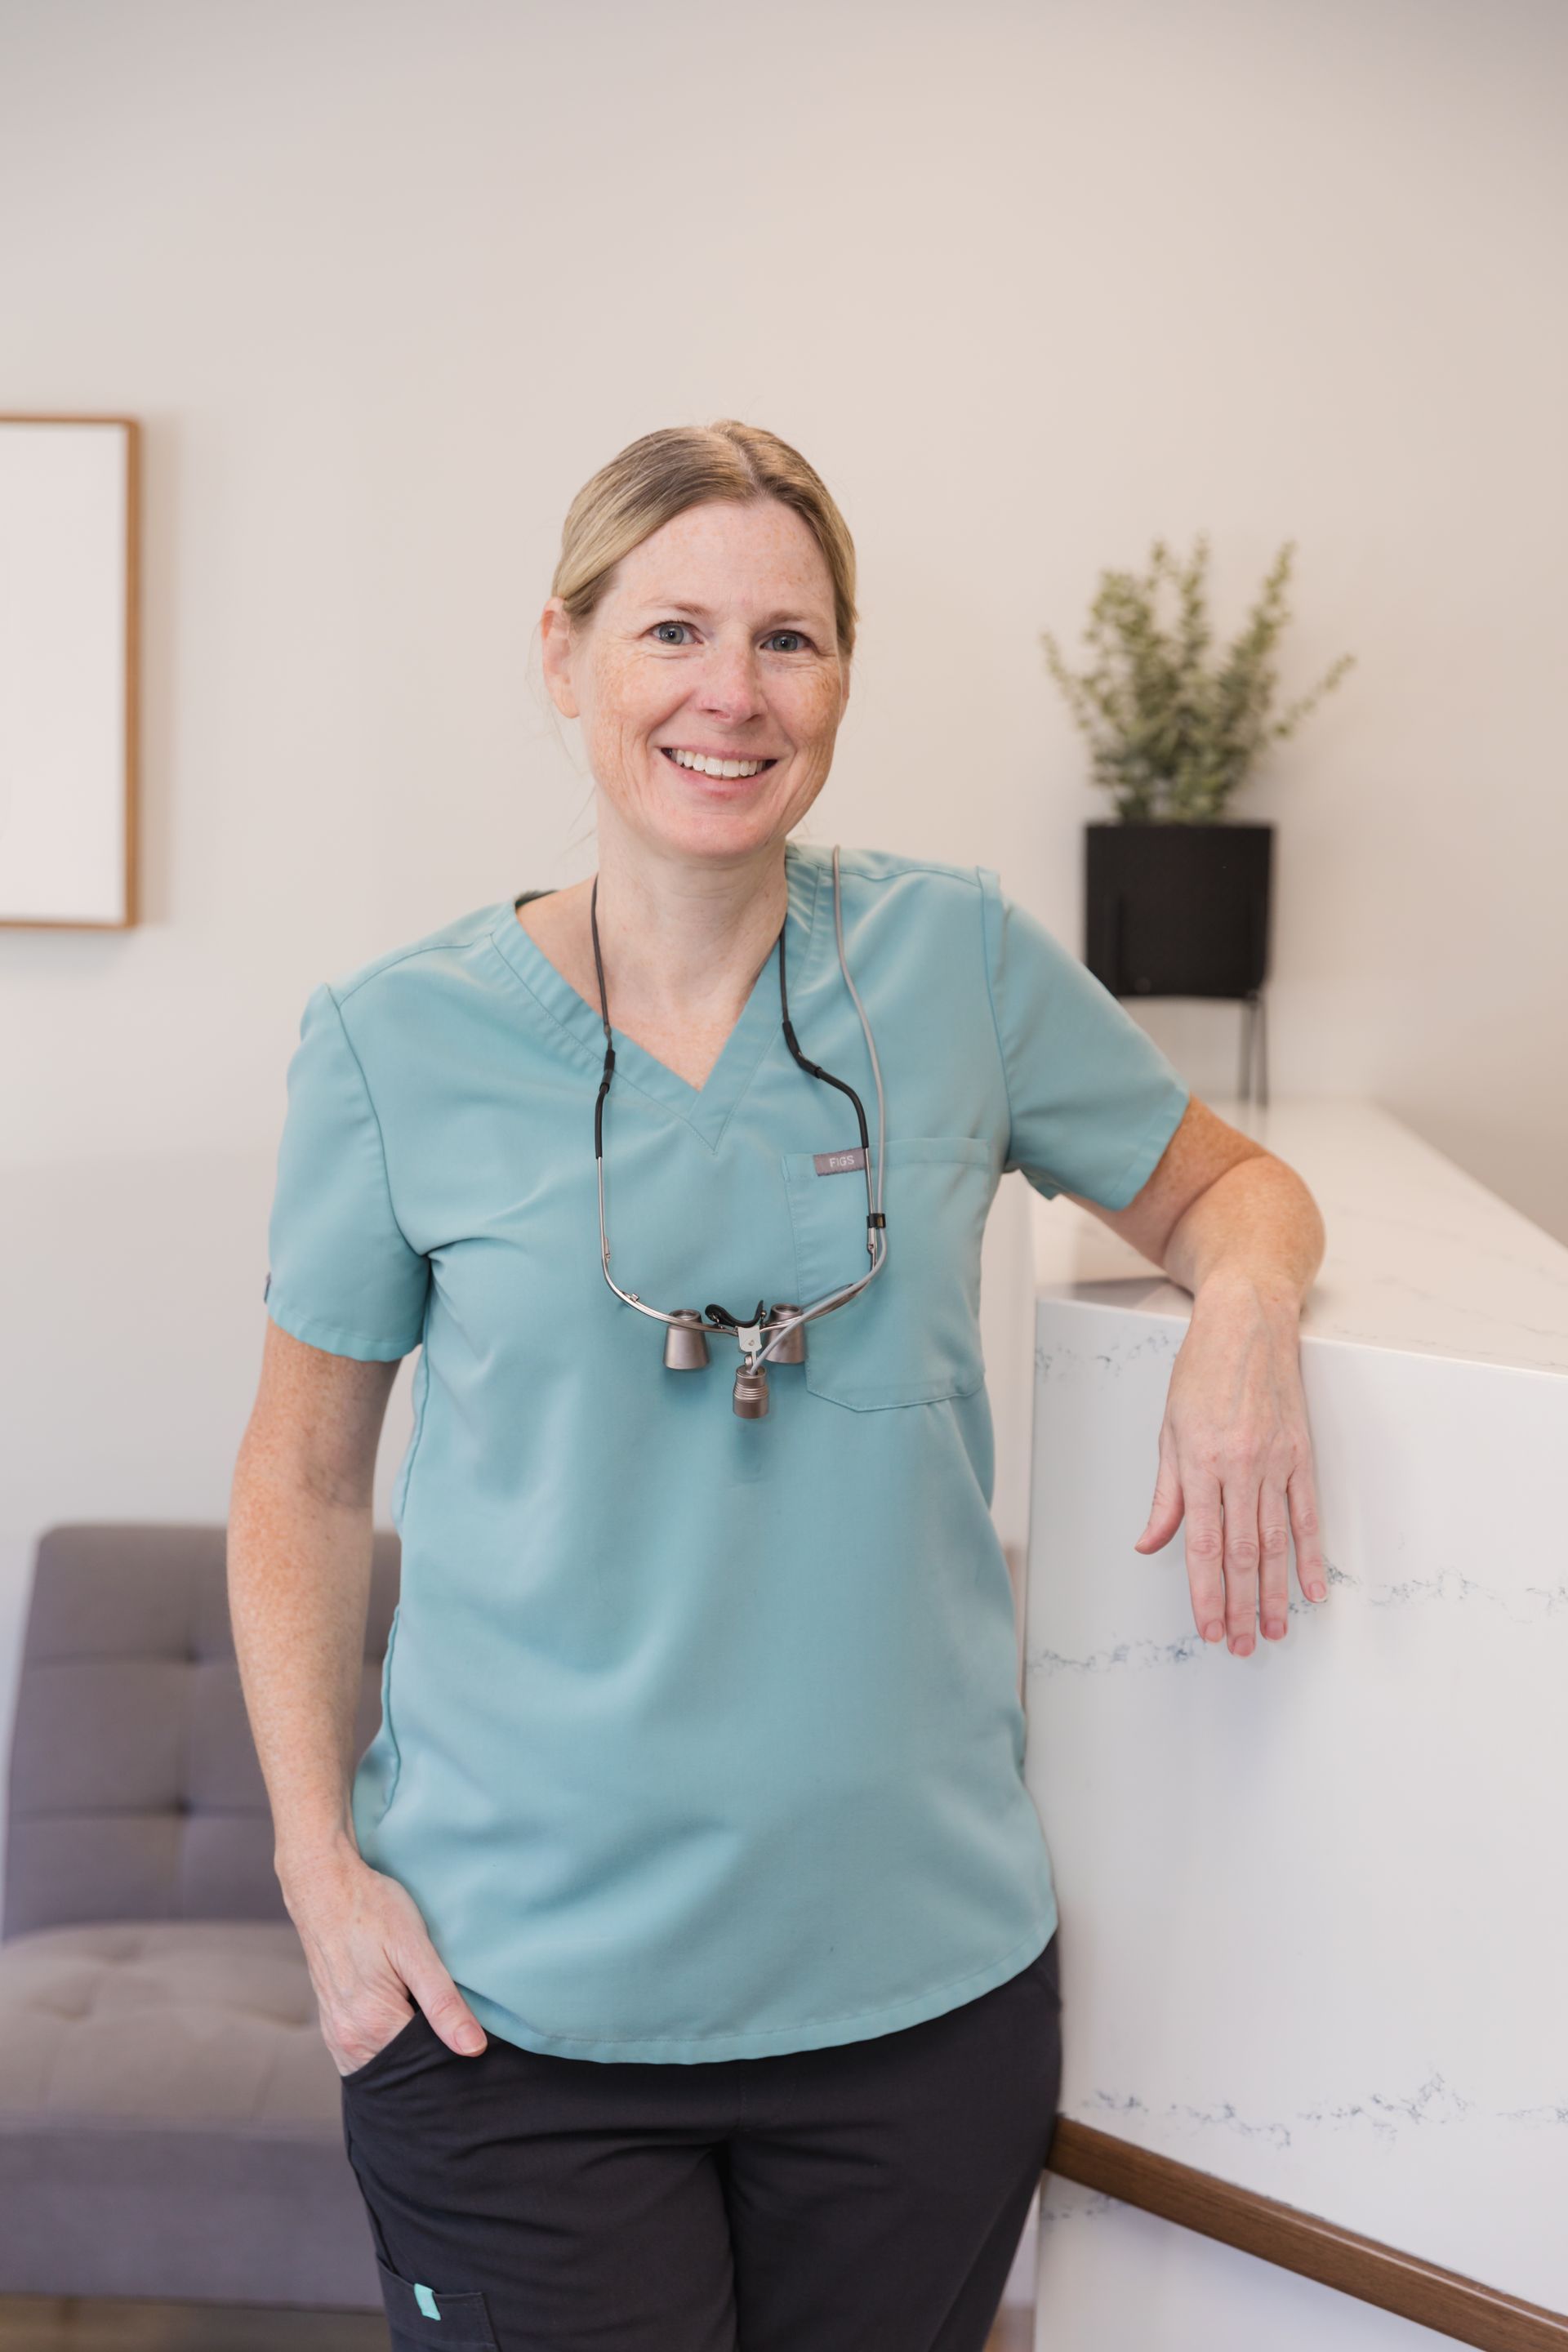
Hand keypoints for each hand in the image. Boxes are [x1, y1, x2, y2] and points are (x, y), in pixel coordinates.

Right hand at [277, 1838, 488, 2074]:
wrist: (324, 1887)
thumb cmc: (372, 1910)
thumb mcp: (415, 1949)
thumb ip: (443, 2003)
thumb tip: (473, 2049)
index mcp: (374, 2027)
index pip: (427, 2064)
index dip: (453, 2049)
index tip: (464, 2025)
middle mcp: (350, 2041)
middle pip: (405, 2069)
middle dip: (429, 2053)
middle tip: (446, 2013)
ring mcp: (336, 2036)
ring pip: (386, 2065)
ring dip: (408, 2050)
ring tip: (424, 2011)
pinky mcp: (332, 2025)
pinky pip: (366, 2054)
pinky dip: (387, 2045)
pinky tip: (401, 2017)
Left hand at [1132, 1275, 1326, 1655]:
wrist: (1247, 1324)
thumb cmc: (1201, 1372)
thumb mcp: (1168, 1431)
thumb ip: (1166, 1495)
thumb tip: (1152, 1543)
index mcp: (1200, 1464)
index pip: (1203, 1545)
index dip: (1206, 1593)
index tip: (1209, 1628)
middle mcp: (1240, 1468)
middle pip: (1243, 1554)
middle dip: (1241, 1606)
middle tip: (1241, 1646)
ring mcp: (1275, 1463)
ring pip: (1276, 1543)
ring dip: (1276, 1593)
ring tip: (1274, 1631)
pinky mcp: (1300, 1455)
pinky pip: (1307, 1515)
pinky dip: (1311, 1556)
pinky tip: (1313, 1589)